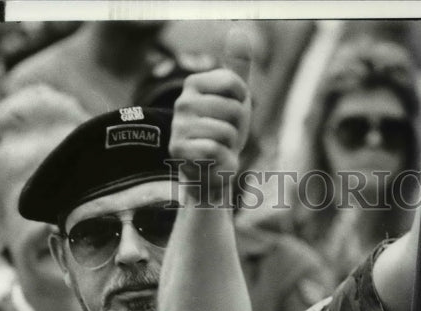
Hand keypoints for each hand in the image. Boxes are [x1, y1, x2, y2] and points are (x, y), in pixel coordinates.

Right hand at [169, 27, 252, 196]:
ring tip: (219, 148)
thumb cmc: (224, 131)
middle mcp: (182, 103)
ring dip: (230, 146)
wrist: (212, 170)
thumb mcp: (235, 98)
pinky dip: (222, 160)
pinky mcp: (178, 151)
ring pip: (226, 132)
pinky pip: (215, 150)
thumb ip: (237, 67)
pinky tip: (214, 161)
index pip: (235, 84)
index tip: (233, 113)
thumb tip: (238, 30)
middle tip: (225, 136)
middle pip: (234, 109)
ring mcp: (178, 127)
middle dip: (237, 128)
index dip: (243, 103)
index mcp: (194, 84)